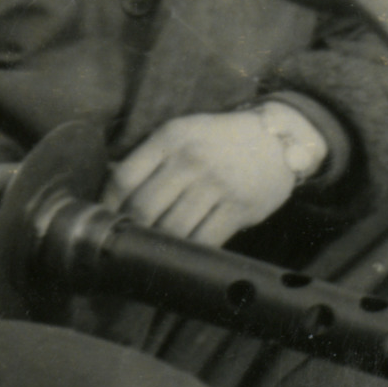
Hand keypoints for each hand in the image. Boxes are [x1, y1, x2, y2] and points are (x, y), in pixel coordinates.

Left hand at [108, 104, 323, 246]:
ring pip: (172, 228)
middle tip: (128, 243)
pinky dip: (190, 251)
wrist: (279, 139)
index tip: (108, 222)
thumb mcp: (184, 133)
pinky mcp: (240, 206)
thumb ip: (151, 158)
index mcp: (171, 138)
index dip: (108, 207)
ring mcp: (218, 184)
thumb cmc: (221, 141)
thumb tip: (111, 194)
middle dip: (132, 230)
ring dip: (159, 245)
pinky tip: (184, 253)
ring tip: (153, 251)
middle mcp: (192, 159)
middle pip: (144, 208)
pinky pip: (205, 240)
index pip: (124, 178)